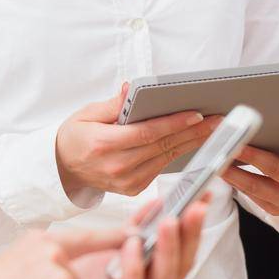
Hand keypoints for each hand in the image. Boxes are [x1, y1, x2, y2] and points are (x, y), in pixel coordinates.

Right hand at [56, 84, 220, 198]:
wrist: (62, 168)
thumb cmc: (74, 137)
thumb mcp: (86, 114)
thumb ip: (113, 104)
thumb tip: (130, 88)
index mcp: (104, 145)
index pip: (147, 133)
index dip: (174, 124)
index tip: (196, 114)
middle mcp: (117, 167)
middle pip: (162, 146)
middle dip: (192, 132)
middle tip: (216, 120)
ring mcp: (126, 182)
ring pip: (165, 158)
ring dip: (190, 143)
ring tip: (211, 129)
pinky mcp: (132, 189)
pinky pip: (160, 168)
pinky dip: (177, 154)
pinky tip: (192, 142)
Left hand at [67, 194, 211, 278]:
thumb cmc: (79, 273)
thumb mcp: (113, 242)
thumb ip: (136, 226)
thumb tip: (160, 203)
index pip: (184, 252)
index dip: (196, 225)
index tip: (205, 197)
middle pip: (182, 266)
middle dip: (191, 234)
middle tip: (196, 206)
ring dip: (169, 249)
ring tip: (170, 221)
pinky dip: (136, 266)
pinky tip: (132, 243)